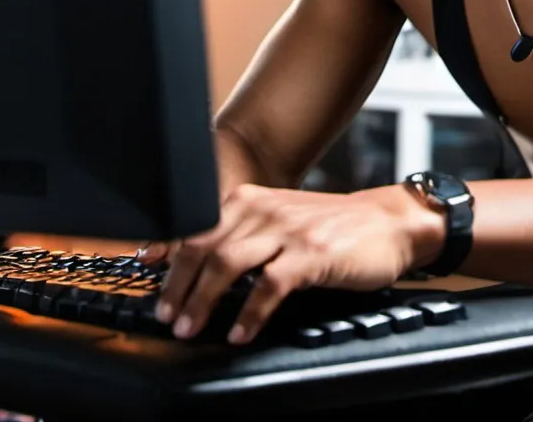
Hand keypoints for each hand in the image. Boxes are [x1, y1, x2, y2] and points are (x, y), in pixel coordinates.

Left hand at [143, 183, 444, 343]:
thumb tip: (198, 259)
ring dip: (201, 299)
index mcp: (254, 199)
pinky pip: (269, 286)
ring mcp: (289, 230)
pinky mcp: (313, 255)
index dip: (167, 250)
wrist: (388, 222)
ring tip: (188, 327)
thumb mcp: (284, 218)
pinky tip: (239, 332)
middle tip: (165, 315)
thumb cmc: (334, 226)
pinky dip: (248, 313)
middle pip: (204, 245)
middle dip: (176, 284)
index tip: (144, 271)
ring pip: (228, 262)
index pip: (197, 223)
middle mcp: (266, 209)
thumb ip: (244, 232)